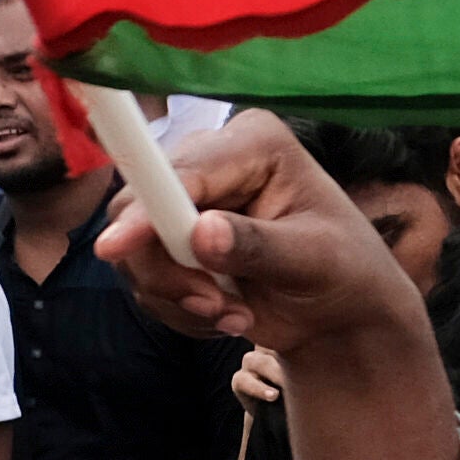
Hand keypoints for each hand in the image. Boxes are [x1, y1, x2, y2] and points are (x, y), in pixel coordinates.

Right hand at [104, 112, 431, 353]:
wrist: (339, 311)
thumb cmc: (344, 271)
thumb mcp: (314, 259)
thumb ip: (257, 245)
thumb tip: (201, 234)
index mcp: (252, 144)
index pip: (183, 172)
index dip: (147, 210)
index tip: (115, 248)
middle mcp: (210, 163)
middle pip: (138, 206)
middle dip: (168, 269)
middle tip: (212, 306)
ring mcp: (185, 203)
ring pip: (135, 252)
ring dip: (180, 298)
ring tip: (236, 315)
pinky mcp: (170, 243)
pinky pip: (144, 280)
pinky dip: (180, 310)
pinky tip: (228, 314)